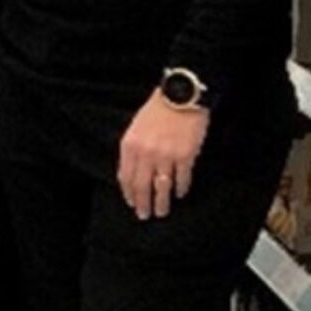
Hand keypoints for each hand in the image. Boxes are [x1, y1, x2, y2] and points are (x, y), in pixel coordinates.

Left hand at [118, 91, 210, 219]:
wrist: (180, 95)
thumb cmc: (157, 110)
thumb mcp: (136, 128)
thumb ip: (133, 150)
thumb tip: (133, 173)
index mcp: (130, 146)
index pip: (125, 177)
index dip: (128, 193)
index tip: (131, 203)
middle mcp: (146, 153)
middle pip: (141, 186)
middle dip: (143, 204)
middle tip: (145, 216)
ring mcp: (166, 156)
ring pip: (161, 187)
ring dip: (161, 202)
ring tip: (161, 212)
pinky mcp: (185, 156)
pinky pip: (181, 179)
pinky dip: (180, 189)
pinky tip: (179, 194)